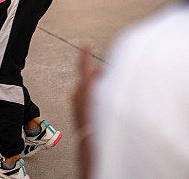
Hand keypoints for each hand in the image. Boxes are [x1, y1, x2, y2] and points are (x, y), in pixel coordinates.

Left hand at [73, 45, 99, 178]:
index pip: (84, 65)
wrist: (89, 144)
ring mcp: (76, 101)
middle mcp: (78, 92)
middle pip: (90, 76)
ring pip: (88, 86)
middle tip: (112, 76)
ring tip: (110, 92)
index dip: (85, 54)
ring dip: (98, 85)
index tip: (85, 43)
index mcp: (85, 87)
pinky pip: (86, 95)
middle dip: (101, 74)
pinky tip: (104, 102)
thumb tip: (107, 76)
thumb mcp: (107, 100)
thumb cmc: (101, 122)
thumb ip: (107, 86)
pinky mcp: (77, 109)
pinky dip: (95, 94)